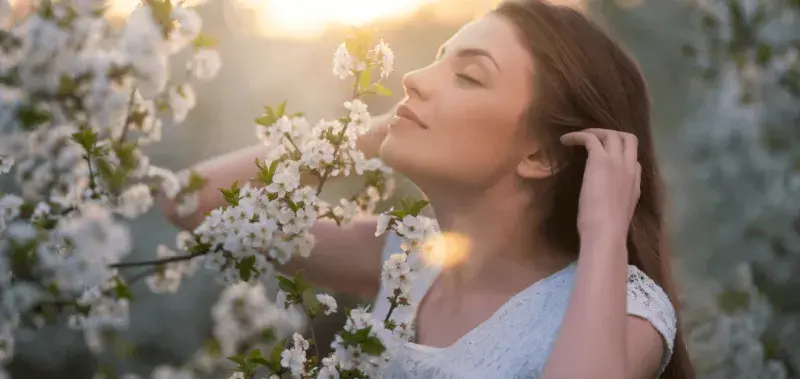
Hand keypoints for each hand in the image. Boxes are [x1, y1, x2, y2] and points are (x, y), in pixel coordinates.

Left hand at [560, 128, 640, 242]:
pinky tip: (565, 140)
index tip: (605, 158)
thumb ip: (616, 200)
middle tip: (594, 138)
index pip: (634, 161)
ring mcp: (617, 162)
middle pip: (628, 139)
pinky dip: (577, 135)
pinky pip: (590, 138)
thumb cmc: (608, 230)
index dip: (621, 156)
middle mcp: (629, 168)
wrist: (606, 232)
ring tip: (576, 137)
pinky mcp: (600, 160)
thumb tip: (605, 199)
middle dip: (612, 134)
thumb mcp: (618, 213)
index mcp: (636, 183)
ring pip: (612, 134)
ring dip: (594, 132)